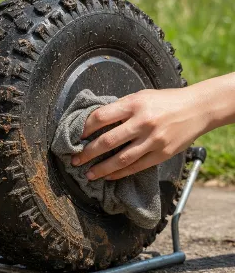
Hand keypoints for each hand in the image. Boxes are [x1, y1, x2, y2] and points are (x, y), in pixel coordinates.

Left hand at [71, 87, 209, 180]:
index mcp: (134, 104)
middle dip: (87, 153)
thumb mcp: (141, 96)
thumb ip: (121, 108)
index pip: (101, 117)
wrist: (198, 108)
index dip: (85, 128)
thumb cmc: (166, 100)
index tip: (78, 136)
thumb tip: (98, 121)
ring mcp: (153, 140)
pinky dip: (120, 173)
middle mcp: (142, 122)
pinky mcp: (162, 154)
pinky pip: (136, 167)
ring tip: (89, 174)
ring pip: (121, 159)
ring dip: (101, 169)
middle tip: (75, 160)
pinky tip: (109, 176)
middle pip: (107, 141)